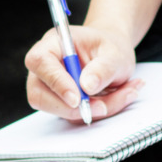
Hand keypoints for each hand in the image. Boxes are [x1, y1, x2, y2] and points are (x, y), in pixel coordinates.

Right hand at [24, 24, 145, 121]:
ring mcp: (50, 88)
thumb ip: (103, 68)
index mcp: (54, 43)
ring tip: (122, 93)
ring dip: (91, 110)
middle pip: (39, 94)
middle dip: (70, 108)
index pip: (40, 61)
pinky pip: (74, 117)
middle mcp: (45, 67)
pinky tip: (117, 96)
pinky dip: (97, 113)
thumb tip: (87, 87)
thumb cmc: (110, 48)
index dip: (55, 82)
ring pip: (59, 111)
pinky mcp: (60, 104)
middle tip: (102, 106)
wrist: (114, 56)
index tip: (77, 98)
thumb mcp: (114, 53)